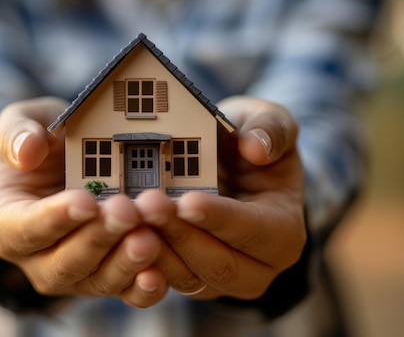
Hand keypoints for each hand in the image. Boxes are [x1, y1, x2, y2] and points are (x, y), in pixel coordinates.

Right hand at [0, 97, 197, 306]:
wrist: (67, 167)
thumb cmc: (43, 146)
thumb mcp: (21, 123)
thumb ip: (15, 134)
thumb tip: (27, 151)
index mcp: (9, 223)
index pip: (27, 228)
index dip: (56, 218)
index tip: (85, 201)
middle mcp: (38, 260)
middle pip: (65, 262)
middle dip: (98, 239)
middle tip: (126, 213)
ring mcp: (76, 275)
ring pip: (97, 281)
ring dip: (124, 262)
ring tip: (148, 238)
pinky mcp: (108, 279)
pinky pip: (125, 294)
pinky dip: (142, 289)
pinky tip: (158, 275)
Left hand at [137, 97, 305, 299]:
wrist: (227, 171)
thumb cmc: (248, 145)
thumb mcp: (267, 121)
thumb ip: (272, 128)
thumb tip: (257, 148)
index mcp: (283, 233)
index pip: (252, 230)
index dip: (219, 217)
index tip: (187, 200)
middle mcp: (257, 269)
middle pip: (217, 262)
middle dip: (178, 234)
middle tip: (145, 205)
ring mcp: (221, 282)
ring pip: (186, 276)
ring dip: (154, 249)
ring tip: (127, 216)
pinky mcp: (190, 281)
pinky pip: (164, 279)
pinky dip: (141, 258)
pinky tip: (120, 231)